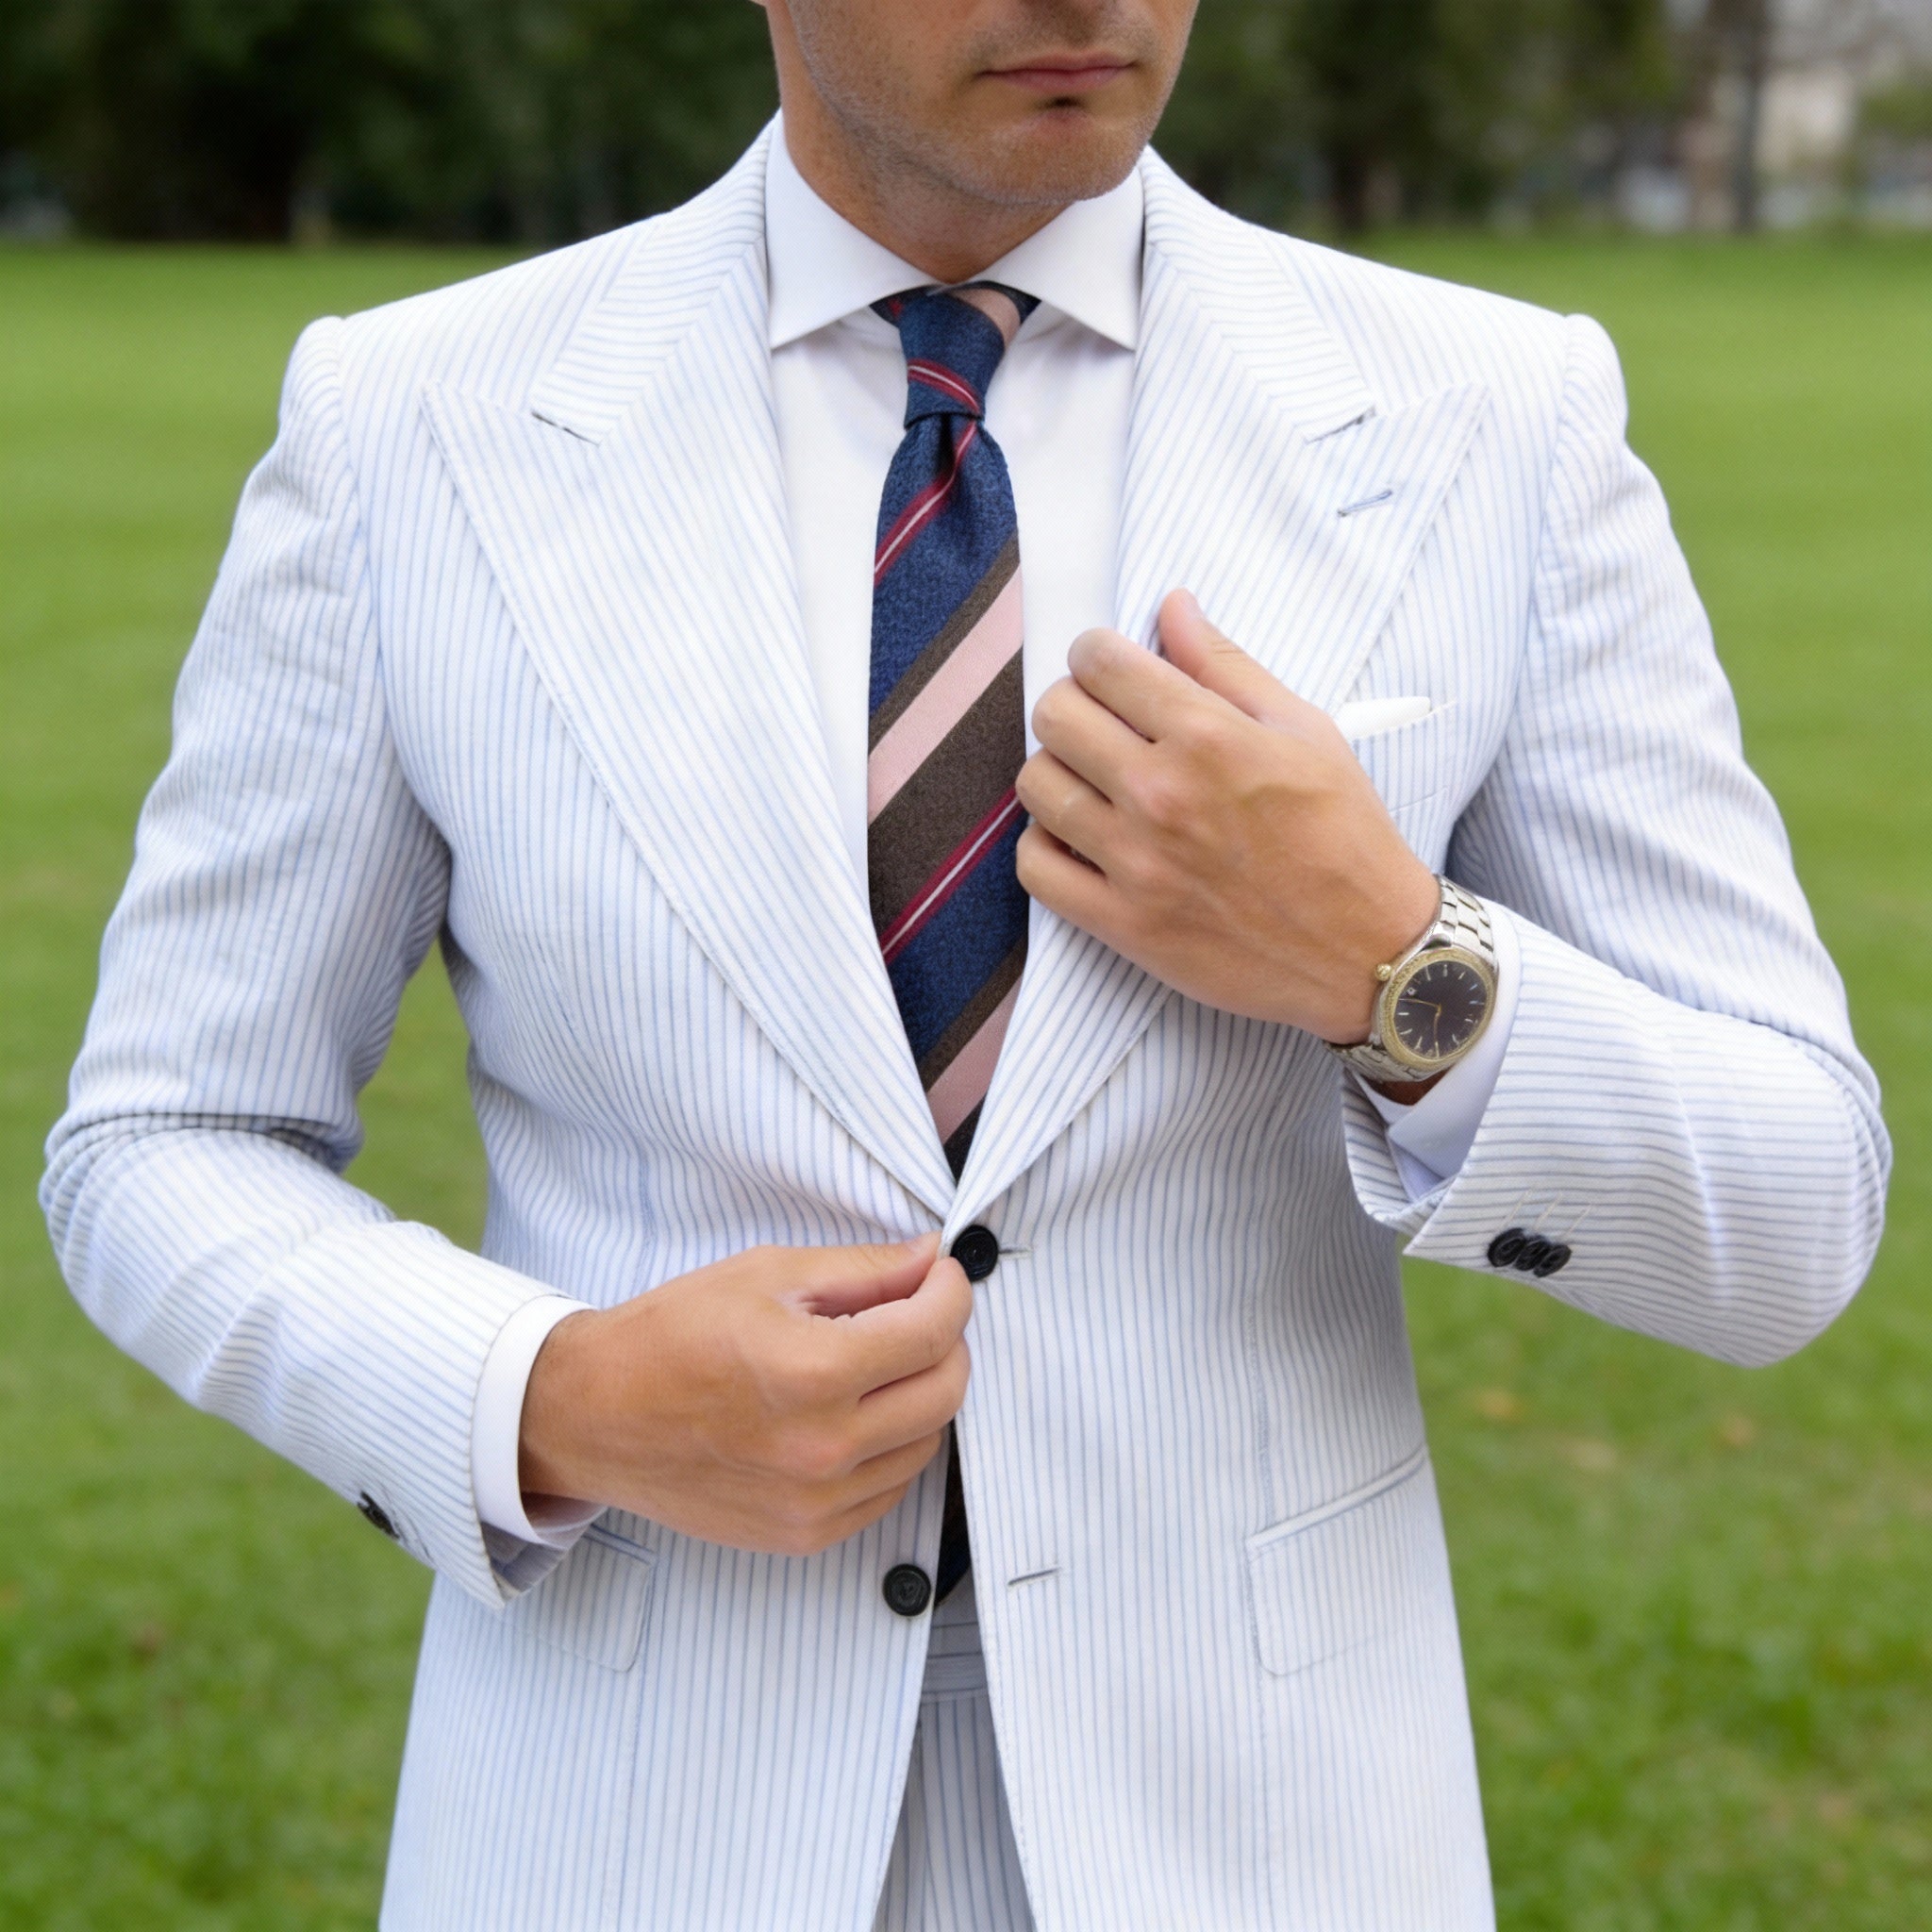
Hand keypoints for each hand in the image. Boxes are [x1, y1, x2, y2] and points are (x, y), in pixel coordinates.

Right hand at [518, 1236, 970, 1556]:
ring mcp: (817, 1502)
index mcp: (812, 1372)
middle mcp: (823, 1447)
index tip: (941, 1274)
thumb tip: (931, 1258)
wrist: (594, 1417)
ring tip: (880, 1362)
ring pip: (926, 1443)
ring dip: (922, 1394)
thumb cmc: (671, 1334)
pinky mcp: (806, 1535)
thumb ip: (862, 1269)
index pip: (934, 1331)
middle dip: (947, 1339)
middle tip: (918, 1311)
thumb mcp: (766, 1274)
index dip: (952, 1291)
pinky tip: (856, 1413)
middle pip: (945, 1391)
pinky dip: (892, 1445)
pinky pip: (889, 1488)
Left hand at [1015, 589, 1438, 1043]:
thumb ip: (1227, 665)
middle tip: (1101, 724)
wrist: (1368, 950)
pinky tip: (1081, 838)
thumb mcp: (1304, 730)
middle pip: (1054, 716)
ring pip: (1037, 785)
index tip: (1111, 669)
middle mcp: (1162, 794)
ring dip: (1057, 772)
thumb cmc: (1344, 835)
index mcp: (1208, 736)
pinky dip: (1046, 846)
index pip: (1099, 663)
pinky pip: (1036, 868)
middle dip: (1071, 705)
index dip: (1097, 654)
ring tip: (1093, 782)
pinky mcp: (1123, 923)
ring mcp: (1136, 863)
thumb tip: (1172, 606)